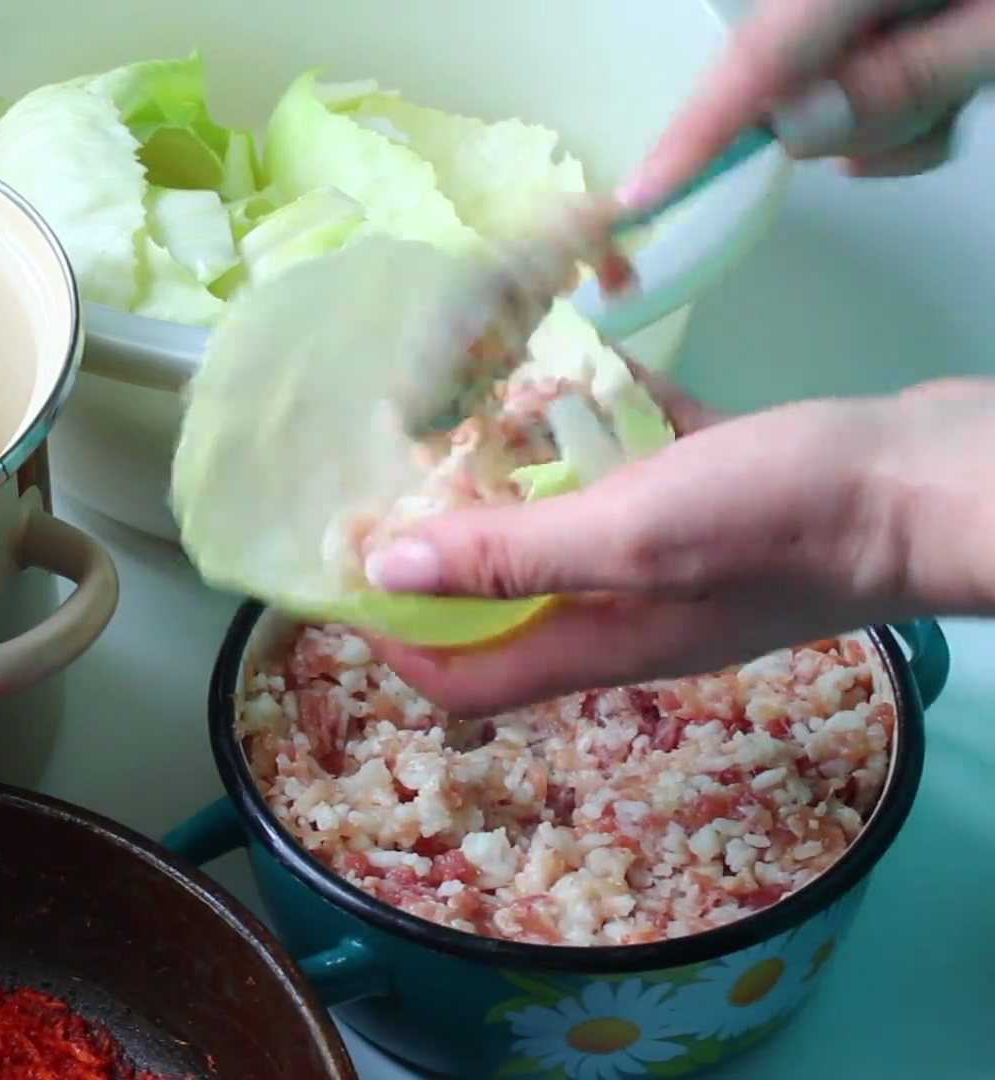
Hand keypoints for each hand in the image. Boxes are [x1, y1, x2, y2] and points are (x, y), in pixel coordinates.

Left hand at [360, 374, 994, 714]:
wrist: (940, 480)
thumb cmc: (791, 517)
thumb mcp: (631, 535)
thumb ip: (510, 555)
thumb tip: (381, 568)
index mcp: (597, 640)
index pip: (462, 675)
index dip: (392, 637)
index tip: (336, 572)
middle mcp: (626, 607)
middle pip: (500, 596)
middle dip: (439, 544)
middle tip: (388, 470)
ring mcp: (677, 548)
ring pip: (565, 521)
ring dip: (516, 474)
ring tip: (463, 405)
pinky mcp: (719, 489)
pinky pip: (634, 460)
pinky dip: (600, 422)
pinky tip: (576, 363)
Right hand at [622, 0, 994, 205]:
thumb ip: (912, 78)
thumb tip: (794, 127)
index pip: (764, 52)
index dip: (700, 127)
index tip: (642, 193)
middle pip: (797, 63)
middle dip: (852, 112)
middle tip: (941, 120)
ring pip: (844, 74)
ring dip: (901, 111)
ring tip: (974, 94)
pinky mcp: (909, 8)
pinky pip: (883, 61)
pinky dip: (921, 92)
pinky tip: (970, 77)